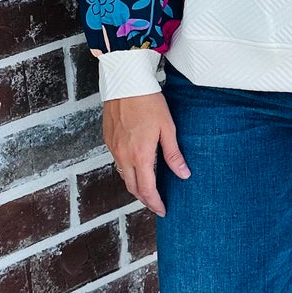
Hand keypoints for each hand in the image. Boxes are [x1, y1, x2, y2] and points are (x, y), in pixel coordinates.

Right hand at [102, 89, 190, 216]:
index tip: (162, 209)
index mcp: (140, 155)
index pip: (147, 189)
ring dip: (134, 185)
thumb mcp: (167, 128)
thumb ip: (174, 154)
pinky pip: (117, 161)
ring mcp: (113, 148)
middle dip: (144, 199)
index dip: (155, 203)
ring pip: (123, 175)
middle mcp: (124, 155)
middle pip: (132, 187)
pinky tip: (135, 166)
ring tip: (147, 188)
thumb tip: (183, 174)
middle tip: (156, 203)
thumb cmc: (148, 102)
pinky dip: (126, 170)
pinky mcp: (108, 139)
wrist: (126, 83)